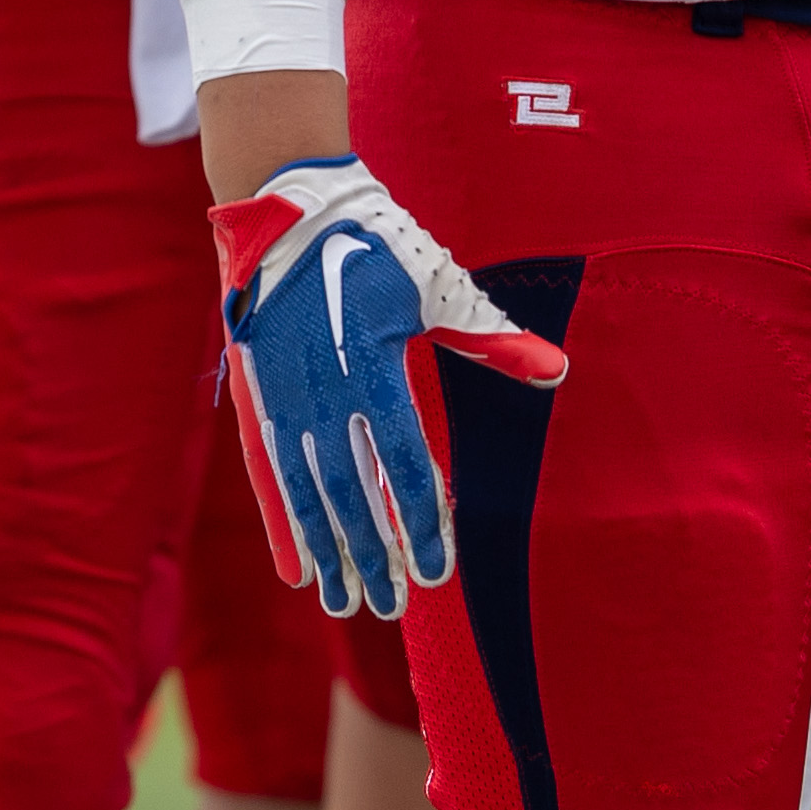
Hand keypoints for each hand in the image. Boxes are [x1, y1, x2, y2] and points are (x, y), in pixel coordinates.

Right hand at [214, 157, 564, 618]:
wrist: (284, 202)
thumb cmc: (374, 242)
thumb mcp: (436, 284)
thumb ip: (491, 338)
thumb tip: (558, 372)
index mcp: (371, 366)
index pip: (402, 466)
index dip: (420, 524)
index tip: (435, 573)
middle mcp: (320, 390)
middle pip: (351, 493)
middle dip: (373, 555)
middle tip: (390, 607)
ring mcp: (280, 394)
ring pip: (306, 492)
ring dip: (328, 552)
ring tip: (345, 603)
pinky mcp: (253, 392)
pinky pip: (266, 473)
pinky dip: (280, 523)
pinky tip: (292, 569)